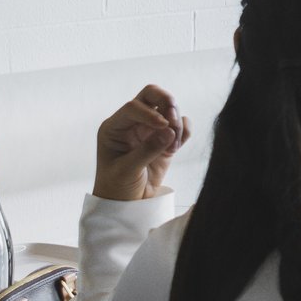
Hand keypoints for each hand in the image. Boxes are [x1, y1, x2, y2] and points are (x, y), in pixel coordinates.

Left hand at [95, 86, 188, 201]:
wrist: (127, 204)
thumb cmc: (117, 187)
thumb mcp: (127, 170)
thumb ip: (147, 150)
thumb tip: (169, 131)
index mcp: (115, 127)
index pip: (133, 107)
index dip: (149, 113)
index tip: (163, 126)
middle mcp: (132, 123)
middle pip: (151, 96)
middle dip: (166, 102)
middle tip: (173, 118)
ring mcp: (150, 130)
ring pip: (169, 109)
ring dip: (176, 123)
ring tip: (172, 146)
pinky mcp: (165, 140)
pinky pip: (180, 125)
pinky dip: (184, 130)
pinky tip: (176, 146)